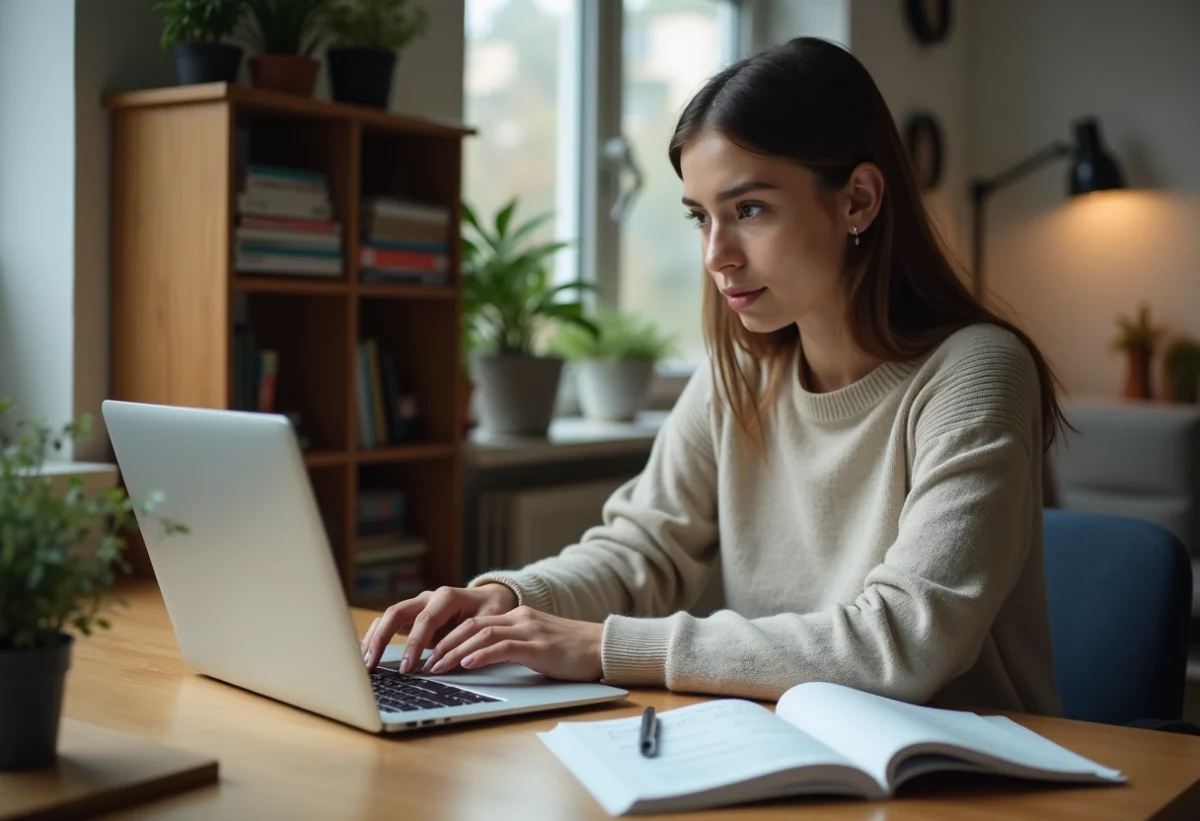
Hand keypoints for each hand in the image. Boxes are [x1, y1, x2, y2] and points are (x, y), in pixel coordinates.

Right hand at [361, 584, 516, 673]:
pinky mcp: (412, 616)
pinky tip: (369, 654)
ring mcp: (417, 605)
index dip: (414, 644)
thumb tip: (451, 660)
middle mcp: (427, 598)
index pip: (424, 620)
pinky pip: (390, 623)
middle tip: (372, 664)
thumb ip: (470, 638)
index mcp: (446, 597)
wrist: (490, 598)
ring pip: (388, 616)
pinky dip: (378, 636)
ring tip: (365, 662)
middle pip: (396, 613)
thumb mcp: (489, 623)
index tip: (407, 668)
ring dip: (375, 638)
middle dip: (382, 638)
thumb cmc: (491, 611)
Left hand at [423, 606, 603, 681]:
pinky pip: (504, 647)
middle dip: (443, 644)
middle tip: (424, 663)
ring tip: (437, 667)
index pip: (473, 622)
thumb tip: (478, 662)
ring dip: (455, 651)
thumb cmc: (570, 652)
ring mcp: (529, 630)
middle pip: (471, 625)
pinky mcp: (538, 646)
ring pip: (482, 634)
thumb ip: (511, 647)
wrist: (602, 648)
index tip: (429, 654)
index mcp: (516, 617)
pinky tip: (467, 663)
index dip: (447, 637)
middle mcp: (519, 618)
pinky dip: (482, 655)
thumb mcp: (535, 645)